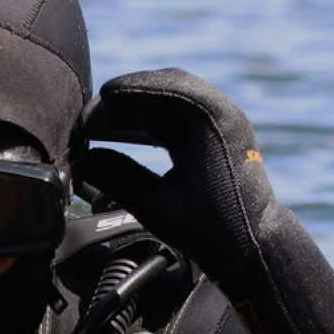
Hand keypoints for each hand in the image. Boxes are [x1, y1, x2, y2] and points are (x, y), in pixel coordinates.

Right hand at [82, 68, 275, 284]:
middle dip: (123, 101)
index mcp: (211, 122)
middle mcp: (219, 112)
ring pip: (167, 99)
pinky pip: (175, 115)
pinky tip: (121, 132)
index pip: (162, 87)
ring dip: (133, 109)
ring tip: (99, 126)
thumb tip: (82, 161)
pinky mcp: (214, 134)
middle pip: (163, 88)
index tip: (94, 104)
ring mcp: (219, 120)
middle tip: (90, 119)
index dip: (123, 93)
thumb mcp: (155, 206)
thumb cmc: (210, 230)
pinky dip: (147, 120)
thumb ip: (116, 178)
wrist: (252, 246)